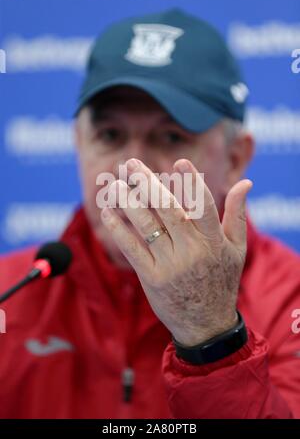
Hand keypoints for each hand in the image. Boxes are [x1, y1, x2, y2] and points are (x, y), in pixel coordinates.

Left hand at [101, 158, 251, 346]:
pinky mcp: (151, 278)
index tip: (180, 161)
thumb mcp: (236, 249)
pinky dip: (118, 228)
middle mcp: (191, 251)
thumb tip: (245, 183)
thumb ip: (237, 214)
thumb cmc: (222, 280)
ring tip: (115, 183)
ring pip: (146, 225)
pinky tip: (108, 211)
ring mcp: (170, 265)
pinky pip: (131, 248)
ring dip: (127, 201)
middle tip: (132, 163)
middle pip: (167, 209)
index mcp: (214, 242)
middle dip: (148, 183)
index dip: (192, 183)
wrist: (206, 325)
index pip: (203, 206)